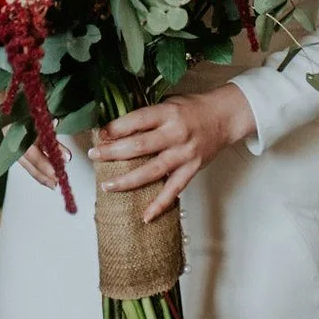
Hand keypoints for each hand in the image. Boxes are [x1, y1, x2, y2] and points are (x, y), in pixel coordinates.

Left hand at [85, 85, 257, 221]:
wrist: (225, 117)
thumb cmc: (193, 108)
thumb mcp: (169, 101)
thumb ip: (147, 113)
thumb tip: (116, 125)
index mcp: (167, 113)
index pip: (136, 121)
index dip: (115, 129)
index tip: (99, 135)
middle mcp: (176, 134)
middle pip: (139, 146)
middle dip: (113, 153)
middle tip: (93, 156)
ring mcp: (184, 154)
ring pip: (152, 171)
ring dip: (127, 181)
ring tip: (107, 186)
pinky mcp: (192, 169)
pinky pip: (174, 190)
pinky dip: (160, 205)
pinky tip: (145, 216)